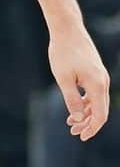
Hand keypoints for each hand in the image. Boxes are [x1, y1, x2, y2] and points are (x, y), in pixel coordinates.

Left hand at [48, 23, 111, 142]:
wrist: (67, 29)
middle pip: (101, 110)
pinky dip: (87, 102)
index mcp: (97, 85)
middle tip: (73, 132)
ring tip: (70, 122)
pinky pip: (95, 92)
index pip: (100, 115)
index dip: (92, 128)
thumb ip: (71, 99)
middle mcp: (103, 81)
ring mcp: (101, 76)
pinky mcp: (96, 72)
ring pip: (98, 102)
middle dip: (88, 123)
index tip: (81, 137)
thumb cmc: (63, 52)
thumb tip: (78, 118)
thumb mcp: (63, 79)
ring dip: (87, 113)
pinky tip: (75, 108)